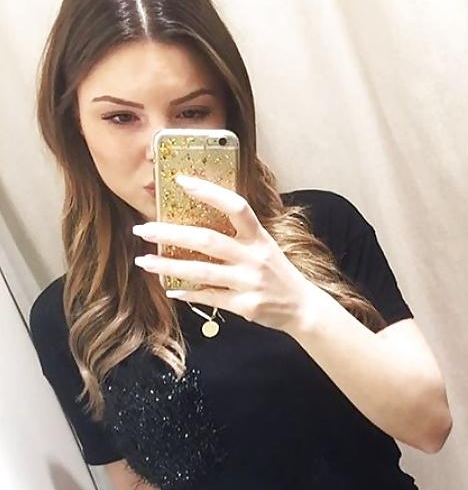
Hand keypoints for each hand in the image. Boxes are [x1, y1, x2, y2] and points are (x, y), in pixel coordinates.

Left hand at [132, 175, 316, 333]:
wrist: (303, 308)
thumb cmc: (278, 274)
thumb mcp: (265, 247)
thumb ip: (239, 235)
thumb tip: (198, 222)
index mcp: (259, 237)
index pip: (236, 207)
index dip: (209, 192)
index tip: (181, 181)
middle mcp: (254, 257)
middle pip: (207, 240)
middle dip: (171, 233)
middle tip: (143, 228)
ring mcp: (249, 282)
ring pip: (202, 272)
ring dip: (169, 266)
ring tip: (144, 261)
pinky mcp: (245, 305)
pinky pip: (210, 297)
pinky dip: (188, 293)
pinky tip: (171, 289)